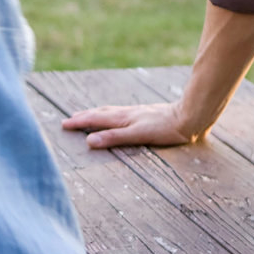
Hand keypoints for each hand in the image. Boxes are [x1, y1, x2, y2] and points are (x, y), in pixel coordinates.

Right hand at [61, 101, 199, 148]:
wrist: (190, 117)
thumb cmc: (166, 129)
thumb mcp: (138, 135)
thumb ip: (114, 138)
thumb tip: (89, 141)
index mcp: (122, 118)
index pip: (95, 120)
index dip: (79, 122)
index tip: (64, 124)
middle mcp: (127, 113)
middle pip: (100, 113)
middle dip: (84, 116)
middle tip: (69, 119)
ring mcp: (136, 113)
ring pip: (110, 112)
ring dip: (96, 114)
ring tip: (87, 115)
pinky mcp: (145, 114)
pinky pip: (120, 113)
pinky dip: (110, 115)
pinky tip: (117, 118)